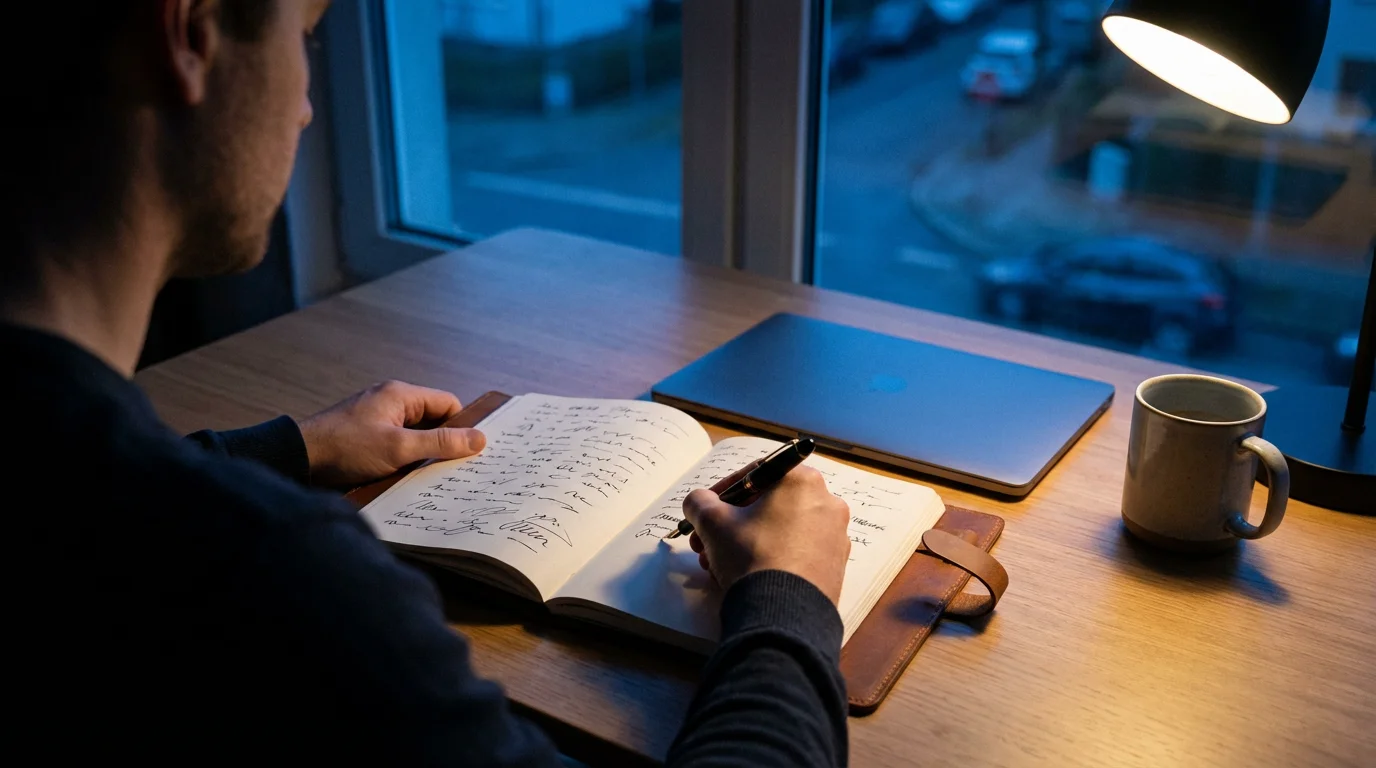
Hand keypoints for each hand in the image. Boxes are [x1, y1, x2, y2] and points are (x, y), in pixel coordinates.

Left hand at [297, 380, 485, 487]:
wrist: (299, 458)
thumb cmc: (346, 448)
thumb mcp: (399, 447)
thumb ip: (440, 443)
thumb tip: (478, 439)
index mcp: (401, 395)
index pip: (448, 404)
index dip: (462, 427)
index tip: (471, 451)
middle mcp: (390, 401)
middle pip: (432, 420)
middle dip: (442, 444)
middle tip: (453, 468)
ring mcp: (377, 418)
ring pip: (414, 434)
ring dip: (421, 453)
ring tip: (426, 475)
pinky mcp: (366, 435)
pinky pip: (397, 443)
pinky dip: (403, 458)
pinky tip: (403, 476)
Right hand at [684, 466, 850, 603]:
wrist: (784, 614)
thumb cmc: (751, 556)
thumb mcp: (713, 523)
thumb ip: (699, 502)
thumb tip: (698, 501)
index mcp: (803, 481)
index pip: (755, 474)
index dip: (722, 492)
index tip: (705, 509)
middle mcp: (827, 502)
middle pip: (767, 505)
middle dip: (731, 524)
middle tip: (707, 541)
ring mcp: (835, 536)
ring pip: (780, 531)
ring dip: (745, 543)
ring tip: (719, 565)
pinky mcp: (835, 565)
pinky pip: (796, 553)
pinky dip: (771, 558)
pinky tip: (746, 577)